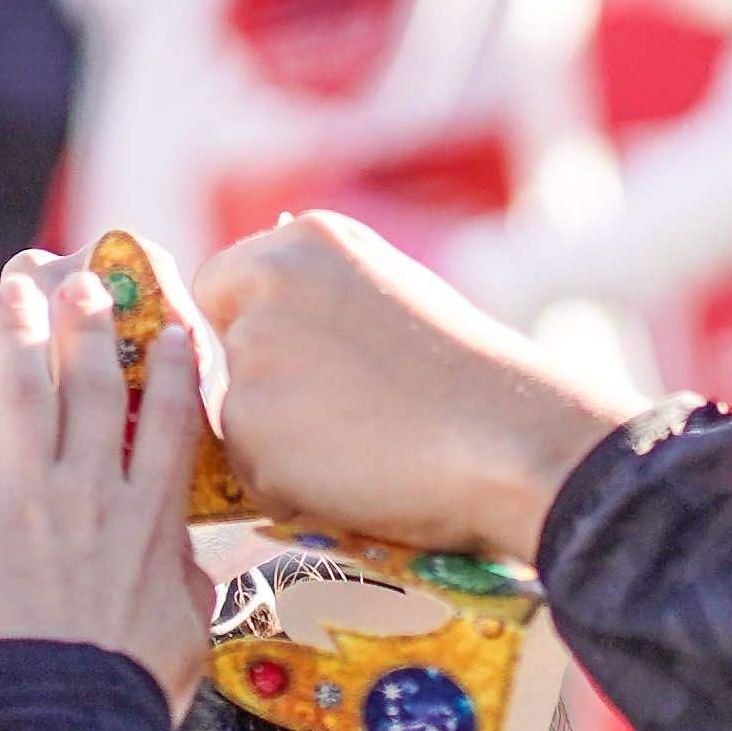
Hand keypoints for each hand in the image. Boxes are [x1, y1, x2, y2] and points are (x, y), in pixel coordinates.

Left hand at [0, 258, 203, 699]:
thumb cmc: (122, 690)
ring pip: (22, 392)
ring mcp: (22, 500)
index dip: (172, 369)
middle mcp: (88, 491)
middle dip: (90, 326)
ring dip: (17, 333)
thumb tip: (190, 561)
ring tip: (12, 290)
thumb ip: (187, 584)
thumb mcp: (185, 634)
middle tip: (83, 283)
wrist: (56, 722)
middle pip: (93, 386)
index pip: (168, 422)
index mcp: (147, 518)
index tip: (170, 332)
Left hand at [195, 212, 634, 565]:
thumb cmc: (469, 373)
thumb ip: (317, 292)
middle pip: (224, 351)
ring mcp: (252, 361)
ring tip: (367, 443)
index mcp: (301, 242)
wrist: (510, 438)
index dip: (251, 328)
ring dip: (281, 441)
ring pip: (236, 417)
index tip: (300, 361)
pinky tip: (358, 477)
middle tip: (347, 412)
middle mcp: (264, 289)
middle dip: (267, 387)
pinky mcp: (251, 434)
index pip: (221, 284)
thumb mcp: (390, 290)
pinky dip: (292, 487)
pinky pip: (252, 473)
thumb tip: (262, 303)